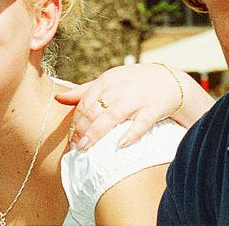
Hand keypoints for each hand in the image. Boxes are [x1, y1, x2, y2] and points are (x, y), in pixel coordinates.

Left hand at [56, 63, 213, 150]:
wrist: (170, 81)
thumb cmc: (133, 83)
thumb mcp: (109, 81)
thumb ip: (84, 91)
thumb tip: (58, 98)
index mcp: (107, 80)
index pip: (85, 102)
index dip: (76, 121)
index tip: (70, 139)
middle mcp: (119, 88)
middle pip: (95, 110)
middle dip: (82, 129)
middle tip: (75, 148)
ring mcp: (136, 98)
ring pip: (112, 116)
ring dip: (97, 133)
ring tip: (85, 148)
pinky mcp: (153, 109)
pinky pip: (141, 123)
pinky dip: (131, 134)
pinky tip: (120, 145)